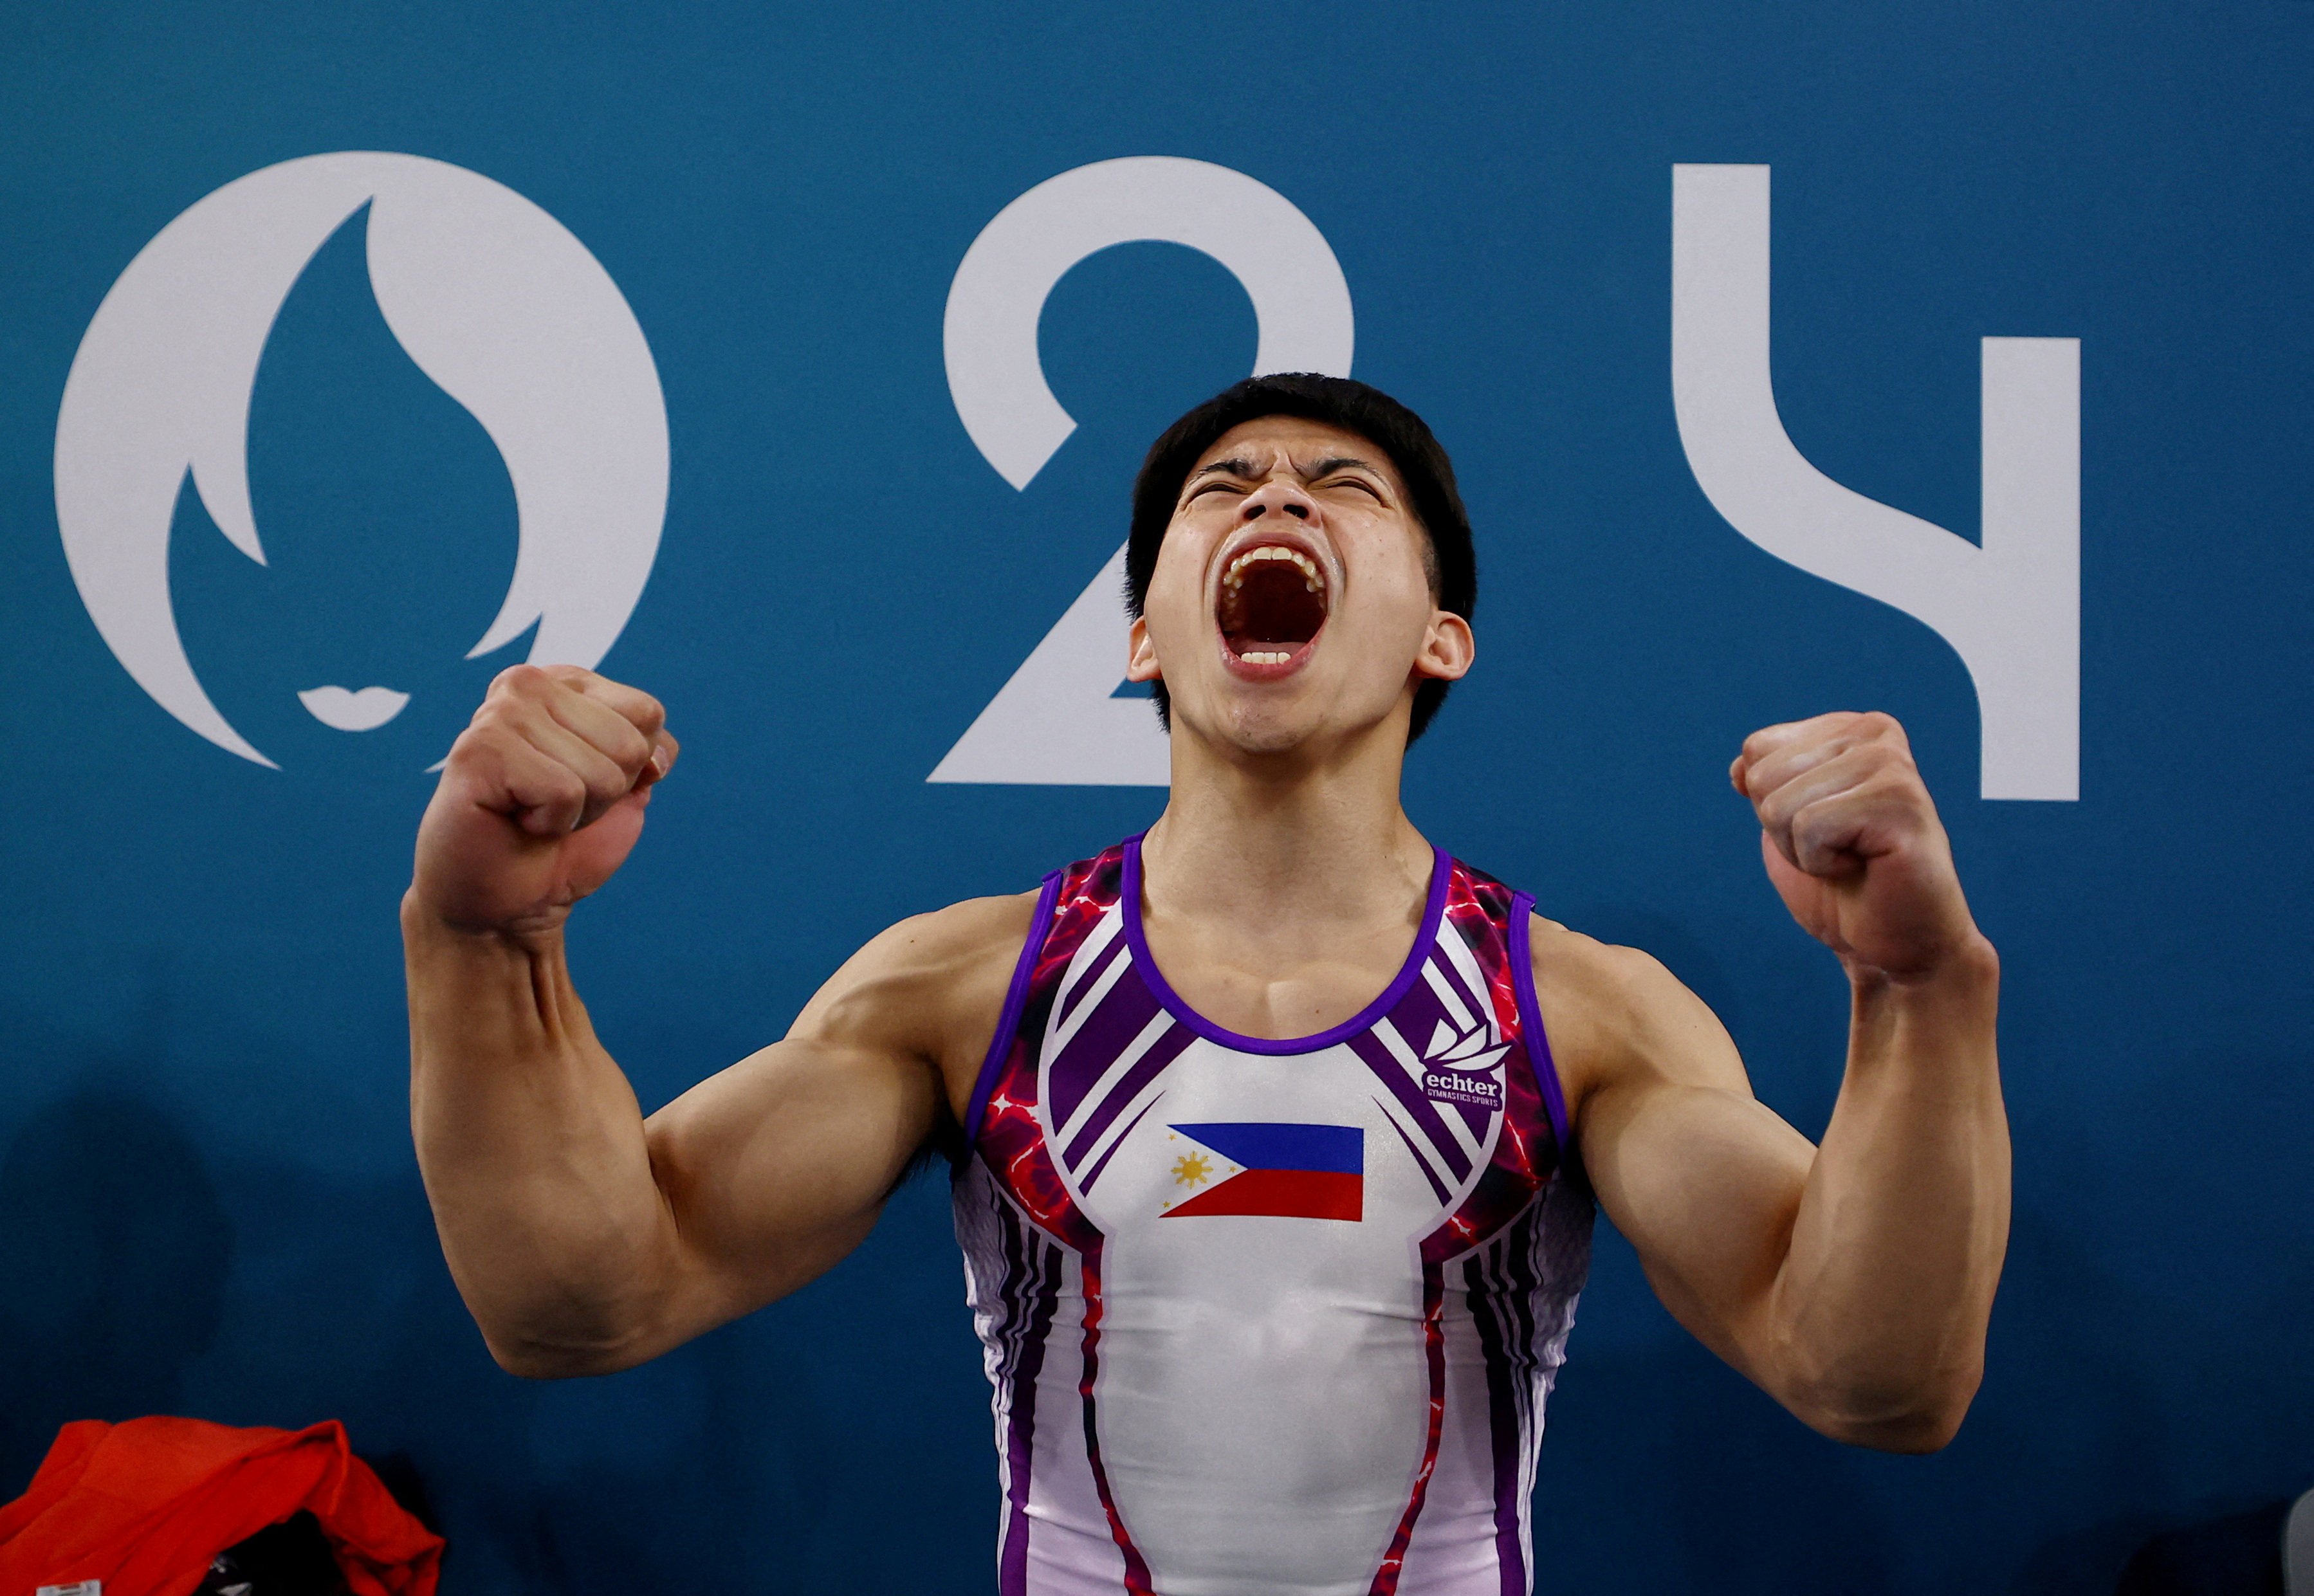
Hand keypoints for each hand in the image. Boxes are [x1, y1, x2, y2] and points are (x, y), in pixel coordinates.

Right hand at [412, 665, 677, 935]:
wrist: (507, 903)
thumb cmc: (563, 844)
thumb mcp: (626, 790)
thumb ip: (650, 753)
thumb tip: (659, 755)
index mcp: (566, 682)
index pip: (648, 714)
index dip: (631, 768)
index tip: (582, 783)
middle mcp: (529, 685)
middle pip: (629, 743)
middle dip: (605, 793)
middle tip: (555, 806)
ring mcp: (499, 712)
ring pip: (600, 771)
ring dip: (578, 810)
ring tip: (533, 814)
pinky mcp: (479, 750)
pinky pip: (564, 791)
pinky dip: (552, 822)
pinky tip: (515, 820)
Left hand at [1729, 712, 1986, 982]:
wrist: (1895, 945)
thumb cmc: (1844, 888)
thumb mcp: (1789, 826)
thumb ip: (1767, 785)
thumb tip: (1739, 765)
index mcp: (1849, 728)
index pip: (1756, 749)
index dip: (1773, 805)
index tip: (1823, 828)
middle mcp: (1875, 733)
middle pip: (1763, 776)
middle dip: (1784, 830)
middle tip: (1839, 851)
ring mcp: (1892, 764)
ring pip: (1780, 805)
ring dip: (1803, 850)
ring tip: (1853, 859)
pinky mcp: (1901, 803)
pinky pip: (1809, 828)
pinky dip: (1821, 863)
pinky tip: (1865, 867)